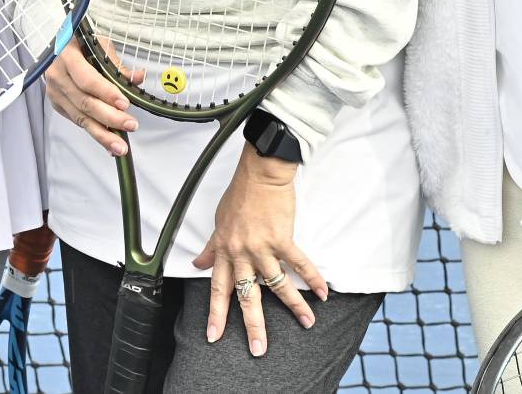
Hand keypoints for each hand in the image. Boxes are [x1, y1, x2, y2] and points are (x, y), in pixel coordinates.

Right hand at [44, 38, 141, 156]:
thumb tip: (138, 78)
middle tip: (130, 125)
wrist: (57, 48)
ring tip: (121, 146)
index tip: (125, 104)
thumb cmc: (80, 44)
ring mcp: (56, 93)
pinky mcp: (59, 105)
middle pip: (85, 102)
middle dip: (110, 117)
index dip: (106, 93)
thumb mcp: (99, 45)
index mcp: (67, 56)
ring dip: (103, 134)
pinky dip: (96, 133)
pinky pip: (79, 122)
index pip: (87, 79)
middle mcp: (58, 76)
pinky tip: (109, 143)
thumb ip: (117, 65)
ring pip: (81, 118)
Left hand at [191, 145, 327, 357]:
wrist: (260, 172)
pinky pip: (299, 263)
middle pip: (246, 295)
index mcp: (225, 249)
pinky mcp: (283, 238)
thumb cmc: (240, 194)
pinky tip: (322, 293)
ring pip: (277, 284)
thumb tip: (198, 264)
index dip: (216, 313)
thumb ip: (211, 247)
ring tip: (306, 322)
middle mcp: (242, 252)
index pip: (218, 288)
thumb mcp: (218, 222)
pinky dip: (312, 278)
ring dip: (294, 306)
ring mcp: (262, 246)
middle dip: (253, 324)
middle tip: (258, 348)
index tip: (214, 335)